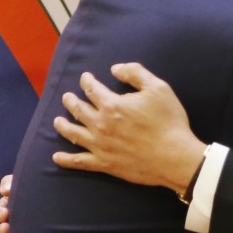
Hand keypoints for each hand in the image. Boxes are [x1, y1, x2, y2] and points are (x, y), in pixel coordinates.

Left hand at [52, 64, 207, 193]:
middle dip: (71, 101)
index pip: (92, 89)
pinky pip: (79, 162)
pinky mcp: (105, 164)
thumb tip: (115, 69)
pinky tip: (56, 157)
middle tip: (67, 97)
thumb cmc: (169, 121)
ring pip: (73, 134)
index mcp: (112, 105)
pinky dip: (66, 160)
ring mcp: (100, 146)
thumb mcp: (158, 88)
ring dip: (63, 125)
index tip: (85, 78)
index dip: (87, 81)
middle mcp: (101, 125)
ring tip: (57, 121)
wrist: (175, 157)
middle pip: (78, 110)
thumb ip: (135, 73)